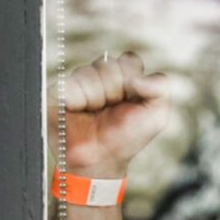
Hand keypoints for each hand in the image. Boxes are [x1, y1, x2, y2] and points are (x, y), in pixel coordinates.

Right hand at [58, 54, 172, 180]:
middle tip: (112, 110)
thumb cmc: (127, 139)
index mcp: (126, 78)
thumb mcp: (157, 116)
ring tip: (95, 113)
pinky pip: (69, 82)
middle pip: (109, 64)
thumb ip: (160, 88)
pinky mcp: (59, 88)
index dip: (131, 80)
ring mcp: (79, 80)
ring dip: (96, 97)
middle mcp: (102, 75)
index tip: (132, 100)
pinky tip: (79, 111)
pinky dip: (77, 99)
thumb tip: (139, 76)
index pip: (129, 60)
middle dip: (115, 91)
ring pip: (89, 72)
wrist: (99, 159)